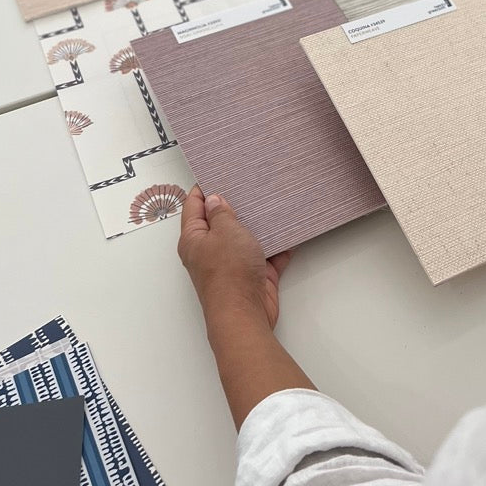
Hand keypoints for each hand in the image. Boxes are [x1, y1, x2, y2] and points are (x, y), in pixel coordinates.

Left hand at [177, 184, 290, 331]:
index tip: (218, 172)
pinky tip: (291, 229)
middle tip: (249, 183)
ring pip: (246, 238)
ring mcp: (233, 264)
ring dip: (259, 224)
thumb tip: (215, 200)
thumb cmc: (229, 272)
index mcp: (194, 239)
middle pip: (221, 222)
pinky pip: (267, 254)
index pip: (194, 206)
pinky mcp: (254, 275)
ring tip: (273, 200)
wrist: (245, 314)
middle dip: (236, 204)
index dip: (204, 188)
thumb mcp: (225, 231)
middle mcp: (210, 251)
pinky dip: (279, 244)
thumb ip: (221, 213)